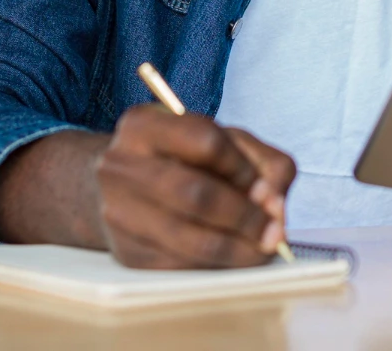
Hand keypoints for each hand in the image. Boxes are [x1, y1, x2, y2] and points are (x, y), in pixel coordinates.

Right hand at [94, 105, 295, 267]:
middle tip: (275, 231)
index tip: (266, 188)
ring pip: (189, 238)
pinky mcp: (126, 252)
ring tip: (264, 247)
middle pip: (195, 193)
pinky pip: (181, 265)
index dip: (243, 168)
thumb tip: (275, 205)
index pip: (205, 141)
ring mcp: (117, 211)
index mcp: (144, 125)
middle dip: (245, 216)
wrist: (123, 188)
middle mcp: (120, 165)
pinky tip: (235, 256)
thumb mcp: (224, 143)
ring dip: (238, 248)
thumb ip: (263, 163)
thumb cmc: (183, 160)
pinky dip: (217, 265)